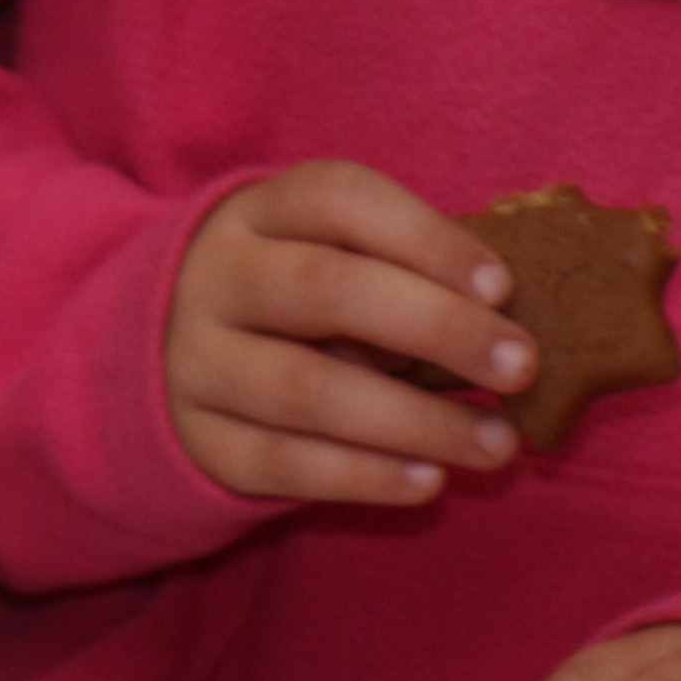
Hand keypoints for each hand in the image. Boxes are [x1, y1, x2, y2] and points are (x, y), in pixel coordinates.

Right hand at [165, 161, 530, 508]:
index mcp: (255, 212)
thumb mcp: (322, 256)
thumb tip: (508, 324)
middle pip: (326, 288)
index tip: (502, 286)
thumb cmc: (289, 301)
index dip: (425, 236)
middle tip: (520, 365)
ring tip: (498, 443)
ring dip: (417, 420)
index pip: (338, 199)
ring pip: (309, 389)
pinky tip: (431, 481)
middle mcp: (216, 277)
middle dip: (437, 326)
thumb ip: (397, 274)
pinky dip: (366, 476)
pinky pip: (286, 463)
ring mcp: (198, 361)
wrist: (160, 357)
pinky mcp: (200, 439)